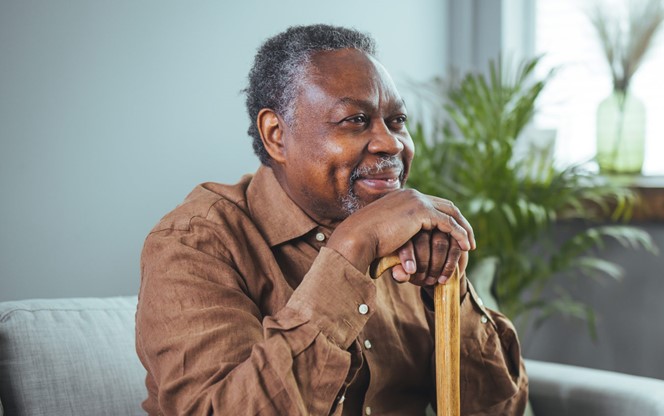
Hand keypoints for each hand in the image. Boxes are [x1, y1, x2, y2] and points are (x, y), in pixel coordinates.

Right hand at [327, 189, 474, 277]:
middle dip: (460, 222)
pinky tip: (465, 247)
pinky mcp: (421, 211)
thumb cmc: (365, 240)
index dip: (447, 218)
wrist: (357, 236)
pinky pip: (448, 223)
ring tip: (470, 246)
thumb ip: (397, 232)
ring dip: (464, 229)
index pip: (433, 204)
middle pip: (446, 205)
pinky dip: (460, 235)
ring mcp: (417, 200)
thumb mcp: (384, 232)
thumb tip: (400, 242)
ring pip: (451, 213)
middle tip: (468, 239)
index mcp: (403, 196)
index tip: (453, 235)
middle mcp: (412, 194)